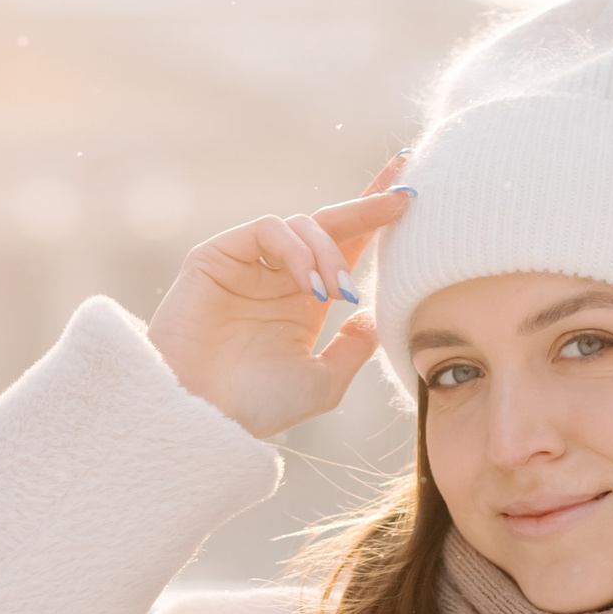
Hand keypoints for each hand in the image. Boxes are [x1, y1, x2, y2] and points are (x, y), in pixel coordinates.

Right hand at [145, 155, 411, 437]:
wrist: (201, 416)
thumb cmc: (254, 408)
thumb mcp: (322, 383)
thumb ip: (353, 348)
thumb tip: (373, 313)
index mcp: (304, 302)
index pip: (346, 247)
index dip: (375, 219)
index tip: (410, 197)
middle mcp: (278, 277)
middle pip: (330, 222)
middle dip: (368, 205)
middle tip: (402, 200)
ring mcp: (247, 265)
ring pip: (302, 225)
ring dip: (329, 253)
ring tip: (335, 292)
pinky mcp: (216, 256)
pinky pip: (266, 229)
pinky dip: (295, 250)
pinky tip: (308, 285)